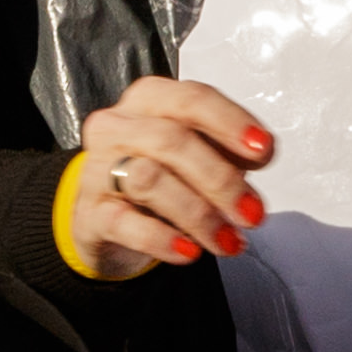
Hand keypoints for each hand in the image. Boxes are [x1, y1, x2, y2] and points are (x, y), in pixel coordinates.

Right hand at [68, 76, 273, 279]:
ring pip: (147, 179)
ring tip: (228, 240)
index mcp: (148, 101)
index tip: (263, 149)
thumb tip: (260, 153)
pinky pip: (122, 222)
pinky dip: (161, 239)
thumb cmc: (163, 175)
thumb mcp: (199, 154)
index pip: (189, 99)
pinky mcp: (89, 212)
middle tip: (252, 214)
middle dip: (220, 179)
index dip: (229, 122)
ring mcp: (96, 168)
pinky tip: (189, 251)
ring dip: (198, 214)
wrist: (110, 218)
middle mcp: (117, 127)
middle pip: (170, 140)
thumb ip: (229, 149)